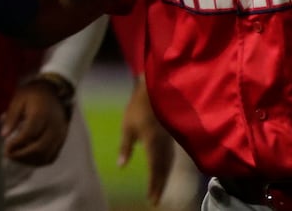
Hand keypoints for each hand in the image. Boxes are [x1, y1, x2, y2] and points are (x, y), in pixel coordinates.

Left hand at [1, 77, 70, 165]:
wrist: (52, 92)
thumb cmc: (32, 95)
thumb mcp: (18, 100)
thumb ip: (11, 117)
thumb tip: (3, 135)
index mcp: (41, 114)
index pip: (29, 134)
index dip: (17, 143)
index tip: (5, 147)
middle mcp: (53, 126)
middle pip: (39, 148)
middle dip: (22, 155)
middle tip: (9, 155)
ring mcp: (60, 135)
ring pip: (46, 155)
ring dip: (30, 161)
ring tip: (16, 158)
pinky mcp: (62, 140)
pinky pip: (52, 156)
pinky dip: (39, 161)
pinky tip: (28, 159)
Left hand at [118, 77, 173, 206]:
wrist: (154, 92)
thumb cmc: (137, 109)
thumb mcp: (127, 127)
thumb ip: (125, 147)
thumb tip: (121, 166)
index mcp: (152, 144)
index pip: (154, 170)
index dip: (153, 185)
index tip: (151, 199)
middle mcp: (163, 146)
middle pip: (163, 170)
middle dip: (159, 186)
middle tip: (156, 200)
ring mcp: (169, 141)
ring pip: (168, 164)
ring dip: (164, 178)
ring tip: (159, 190)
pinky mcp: (170, 137)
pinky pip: (171, 157)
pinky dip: (167, 168)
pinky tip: (164, 170)